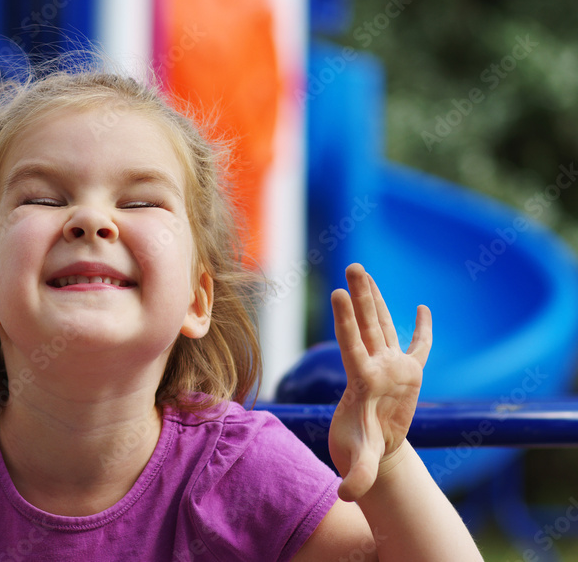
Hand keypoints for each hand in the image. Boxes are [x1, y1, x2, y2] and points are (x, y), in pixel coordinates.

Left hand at [327, 263, 430, 501]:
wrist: (374, 454)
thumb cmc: (361, 453)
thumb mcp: (359, 463)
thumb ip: (356, 475)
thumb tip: (346, 495)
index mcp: (363, 381)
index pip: (351, 345)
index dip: (346, 321)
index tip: (338, 293)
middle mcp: (376, 367)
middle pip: (367, 325)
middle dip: (361, 296)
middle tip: (351, 265)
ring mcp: (392, 368)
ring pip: (383, 325)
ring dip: (375, 298)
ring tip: (361, 270)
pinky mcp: (410, 374)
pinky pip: (419, 346)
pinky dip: (422, 329)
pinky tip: (422, 308)